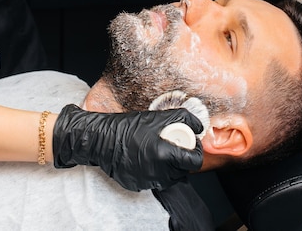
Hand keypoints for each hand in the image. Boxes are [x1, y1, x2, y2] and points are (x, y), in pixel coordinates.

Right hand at [52, 104, 203, 191]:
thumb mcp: (158, 116)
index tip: (191, 146)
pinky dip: (155, 172)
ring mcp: (147, 182)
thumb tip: (199, 127)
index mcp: (164, 155)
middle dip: (182, 159)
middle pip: (183, 171)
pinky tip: (147, 158)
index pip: (194, 162)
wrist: (102, 139)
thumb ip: (184, 118)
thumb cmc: (128, 127)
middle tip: (174, 146)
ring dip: (170, 167)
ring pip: (170, 178)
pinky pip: (154, 181)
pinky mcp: (138, 186)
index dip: (196, 152)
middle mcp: (158, 173)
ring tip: (161, 152)